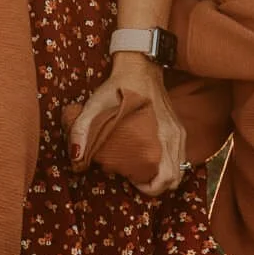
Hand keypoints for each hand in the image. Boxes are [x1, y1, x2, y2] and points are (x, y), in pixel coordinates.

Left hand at [67, 53, 185, 195]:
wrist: (140, 66)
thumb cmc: (118, 86)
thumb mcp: (96, 104)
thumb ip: (82, 129)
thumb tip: (75, 156)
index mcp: (160, 135)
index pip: (167, 176)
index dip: (151, 188)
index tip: (132, 183)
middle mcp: (174, 137)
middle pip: (174, 178)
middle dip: (156, 186)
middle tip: (135, 181)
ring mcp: (178, 133)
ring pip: (178, 169)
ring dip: (162, 177)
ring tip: (140, 172)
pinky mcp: (178, 129)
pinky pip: (178, 157)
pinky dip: (166, 166)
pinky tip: (148, 160)